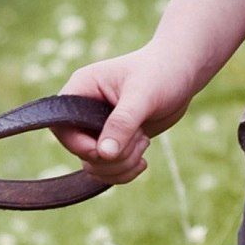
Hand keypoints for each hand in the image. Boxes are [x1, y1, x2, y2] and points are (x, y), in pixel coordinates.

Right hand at [58, 38, 198, 182]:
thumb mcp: (142, 96)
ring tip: (144, 145)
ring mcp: (98, 127)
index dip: (80, 145)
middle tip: (140, 140)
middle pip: (80, 151)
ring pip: (94, 164)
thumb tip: (104, 154)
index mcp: (82, 88)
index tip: (109, 148)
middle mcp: (84, 109)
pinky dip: (124, 171)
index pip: (62, 126)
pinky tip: (143, 160)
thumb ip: (122, 123)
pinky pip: (107, 168)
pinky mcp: (114, 140)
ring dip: (121, 166)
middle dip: (112, 157)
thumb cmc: (161, 73)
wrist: (182, 74)